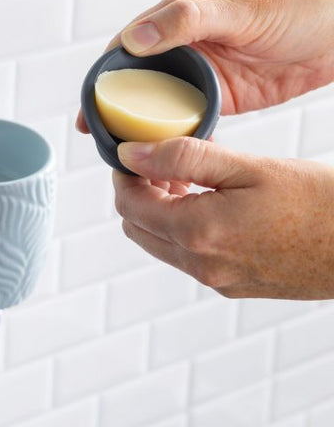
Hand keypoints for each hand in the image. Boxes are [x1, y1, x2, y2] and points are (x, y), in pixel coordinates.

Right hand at [77, 0, 333, 132]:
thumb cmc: (296, 6)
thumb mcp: (240, 7)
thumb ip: (187, 21)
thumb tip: (134, 39)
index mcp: (179, 17)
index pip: (129, 47)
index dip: (105, 76)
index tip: (90, 105)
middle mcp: (184, 48)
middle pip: (139, 81)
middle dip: (117, 109)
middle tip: (101, 138)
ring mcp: (201, 75)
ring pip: (161, 104)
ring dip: (144, 126)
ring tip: (128, 153)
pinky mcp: (220, 98)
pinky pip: (190, 118)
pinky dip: (177, 135)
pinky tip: (167, 153)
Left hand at [113, 137, 333, 299]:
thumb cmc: (315, 202)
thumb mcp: (246, 167)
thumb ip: (183, 157)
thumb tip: (131, 154)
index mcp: (197, 233)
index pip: (130, 204)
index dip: (124, 175)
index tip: (134, 154)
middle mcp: (200, 264)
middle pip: (137, 227)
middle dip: (139, 193)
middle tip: (160, 164)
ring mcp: (215, 279)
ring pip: (159, 242)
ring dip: (159, 210)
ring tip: (185, 179)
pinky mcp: (230, 284)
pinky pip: (186, 255)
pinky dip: (181, 228)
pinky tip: (206, 204)